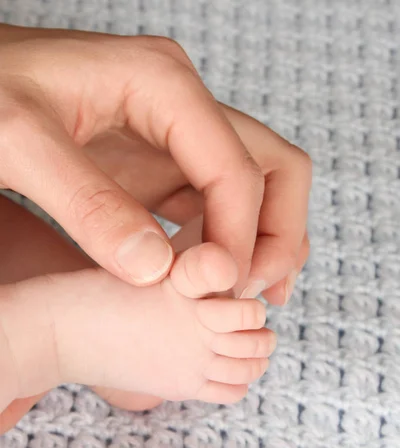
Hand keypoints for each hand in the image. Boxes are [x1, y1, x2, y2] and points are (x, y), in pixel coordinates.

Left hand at [85, 104, 311, 301]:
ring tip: (246, 297)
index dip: (240, 236)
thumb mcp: (19, 140)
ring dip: (261, 242)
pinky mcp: (160, 166)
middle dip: (277, 234)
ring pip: (254, 189)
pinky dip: (226, 244)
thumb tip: (156, 270)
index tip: (215, 290)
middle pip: (273, 168)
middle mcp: (184, 107)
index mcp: (164, 85)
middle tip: (251, 292)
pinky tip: (212, 282)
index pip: (237, 167)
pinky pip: (215, 206)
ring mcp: (176, 138)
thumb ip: (87, 204)